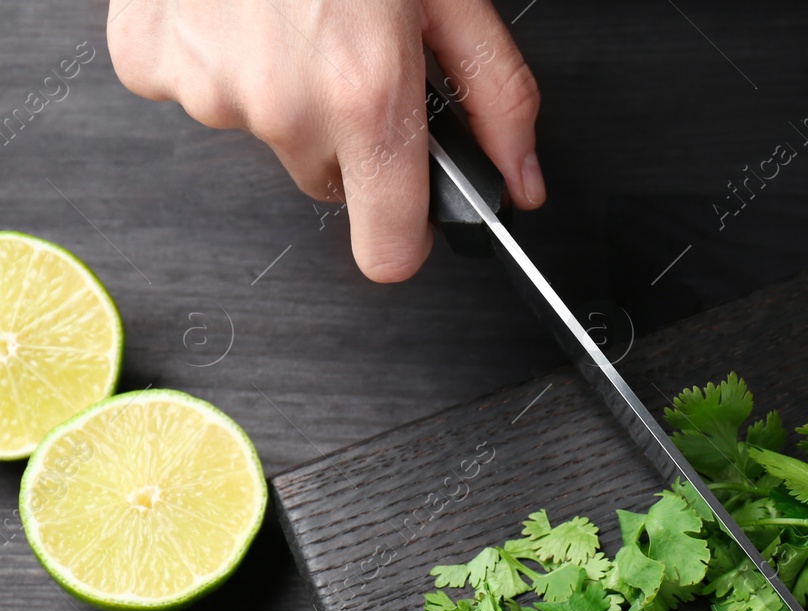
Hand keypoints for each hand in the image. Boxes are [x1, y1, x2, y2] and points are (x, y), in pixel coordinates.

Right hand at [108, 0, 543, 281]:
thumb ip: (496, 99)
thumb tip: (520, 177)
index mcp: (367, 98)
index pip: (388, 251)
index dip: (407, 234)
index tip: (412, 214)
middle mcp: (284, 108)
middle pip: (331, 181)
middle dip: (350, 134)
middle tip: (353, 51)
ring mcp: (208, 90)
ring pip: (265, 132)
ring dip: (283, 89)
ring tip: (294, 12)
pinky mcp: (149, 61)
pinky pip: (197, 89)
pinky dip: (221, 56)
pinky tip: (241, 8)